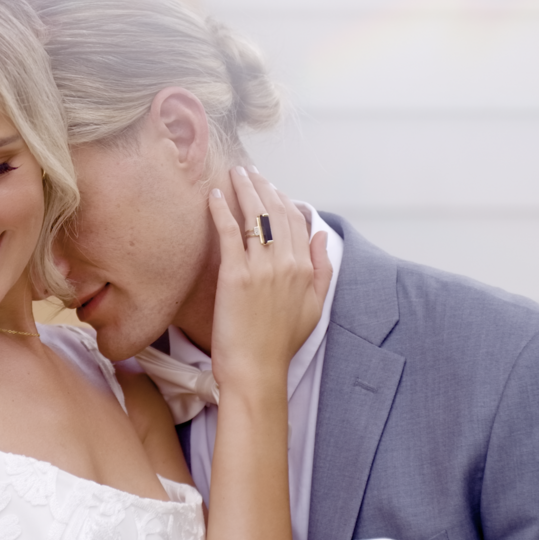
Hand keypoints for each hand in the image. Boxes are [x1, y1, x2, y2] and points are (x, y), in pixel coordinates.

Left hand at [206, 167, 332, 401]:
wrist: (256, 369)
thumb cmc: (281, 342)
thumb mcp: (315, 306)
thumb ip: (323, 268)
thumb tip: (322, 236)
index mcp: (305, 268)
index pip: (297, 220)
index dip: (283, 199)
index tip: (270, 186)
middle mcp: (286, 262)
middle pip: (275, 211)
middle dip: (263, 185)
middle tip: (249, 170)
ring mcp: (261, 267)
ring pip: (254, 215)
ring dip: (245, 188)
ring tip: (235, 172)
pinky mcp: (235, 275)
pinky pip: (229, 232)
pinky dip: (222, 210)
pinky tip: (215, 195)